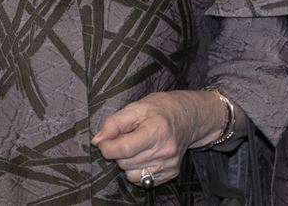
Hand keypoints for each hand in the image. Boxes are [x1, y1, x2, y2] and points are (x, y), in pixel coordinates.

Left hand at [92, 90, 226, 187]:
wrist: (189, 117)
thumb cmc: (162, 109)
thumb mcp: (137, 107)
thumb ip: (114, 122)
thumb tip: (98, 140)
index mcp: (157, 130)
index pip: (123, 149)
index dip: (108, 146)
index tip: (106, 140)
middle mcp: (165, 150)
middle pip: (125, 162)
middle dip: (119, 151)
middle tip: (128, 137)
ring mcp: (169, 164)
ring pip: (131, 174)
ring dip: (128, 162)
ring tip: (138, 146)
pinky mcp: (170, 173)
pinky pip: (142, 180)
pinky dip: (138, 169)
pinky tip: (146, 155)